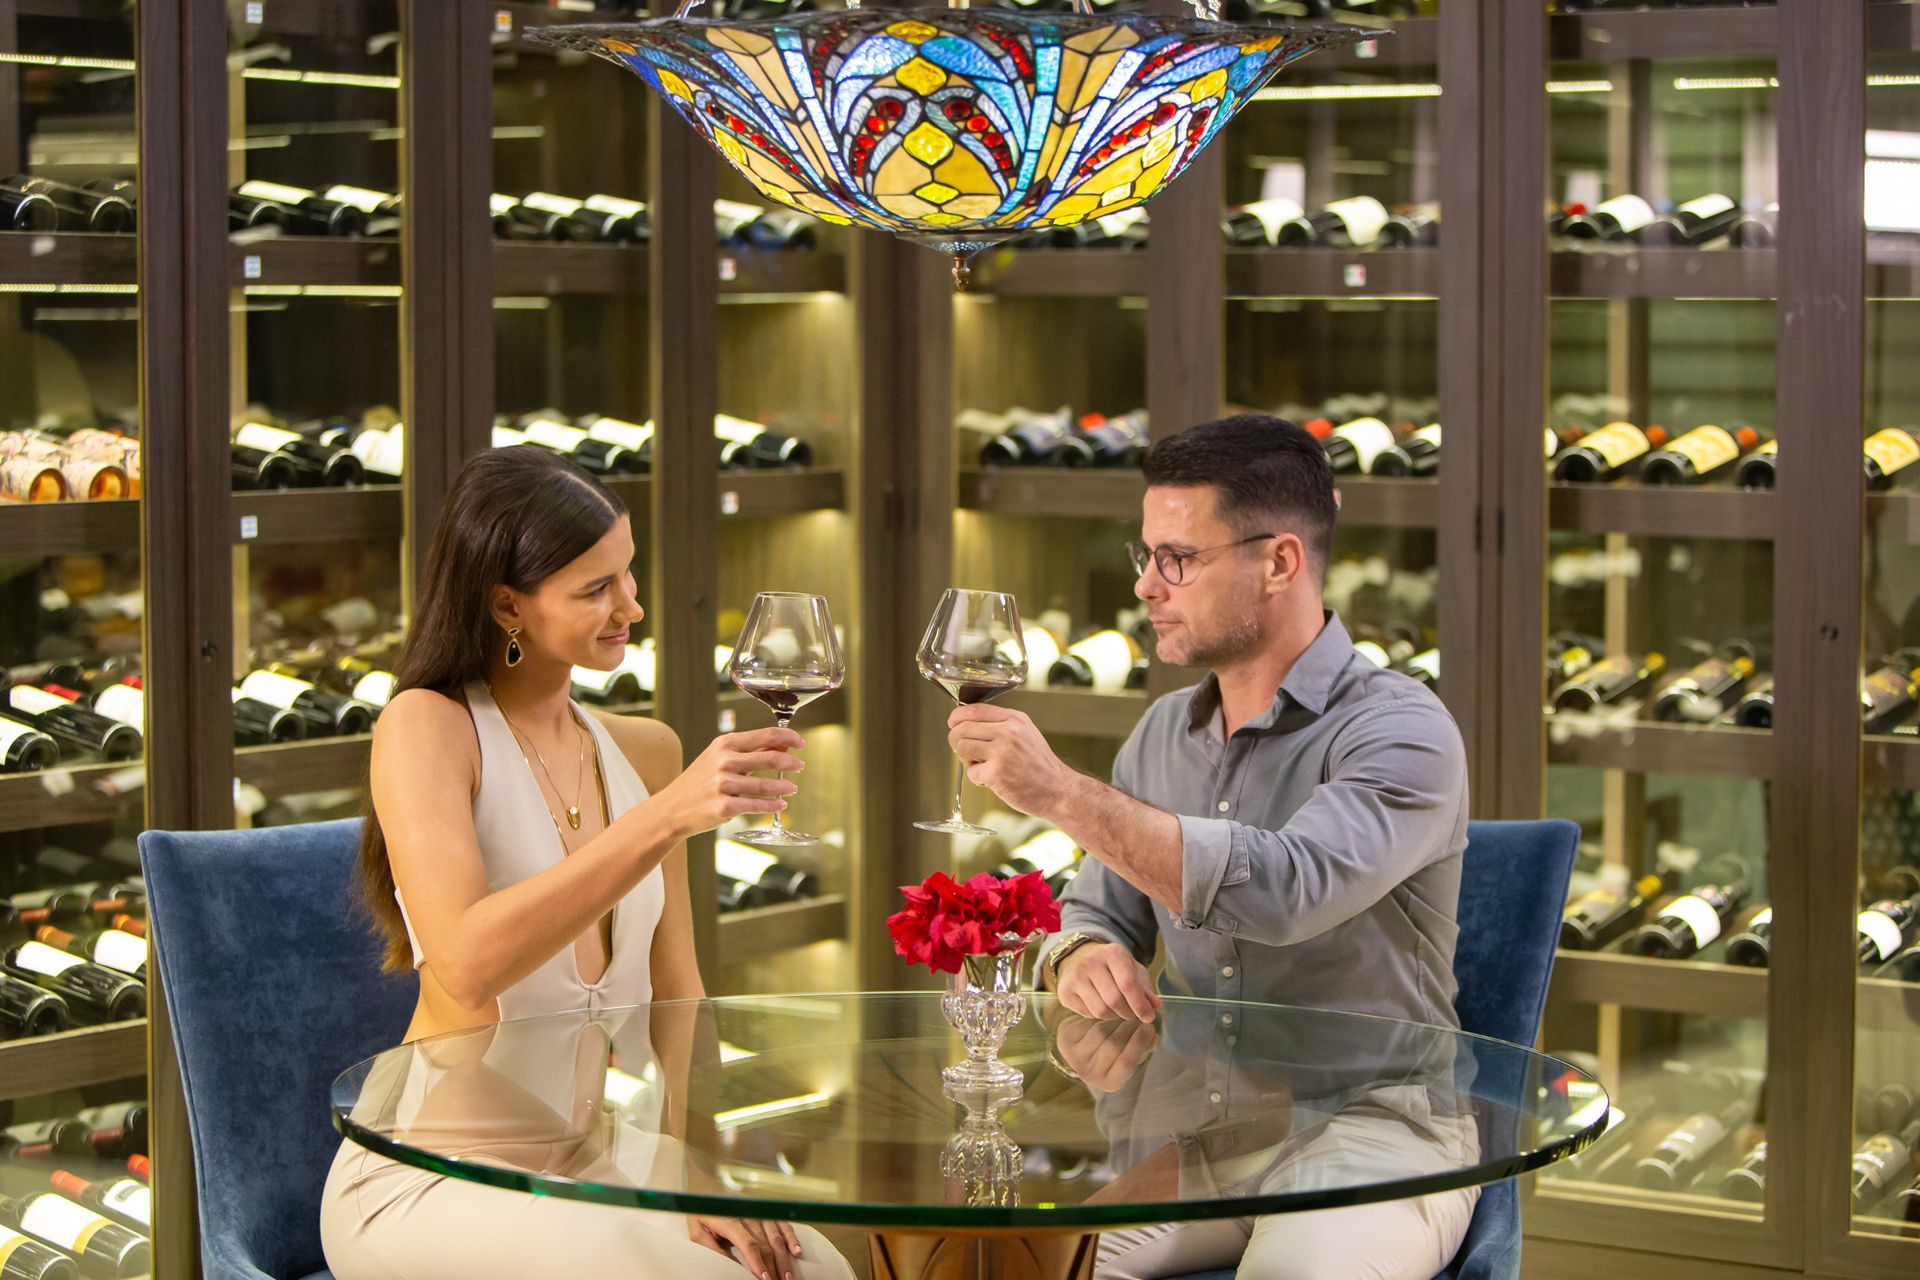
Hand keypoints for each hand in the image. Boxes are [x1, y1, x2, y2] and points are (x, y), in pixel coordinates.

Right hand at [652, 726, 804, 839]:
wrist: (672, 808)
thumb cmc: (699, 781)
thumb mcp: (719, 758)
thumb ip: (749, 752)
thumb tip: (781, 748)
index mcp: (725, 744)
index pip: (765, 735)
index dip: (788, 738)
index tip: (801, 743)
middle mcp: (724, 761)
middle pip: (770, 759)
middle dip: (791, 763)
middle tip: (801, 766)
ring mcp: (723, 785)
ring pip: (766, 786)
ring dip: (784, 787)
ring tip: (792, 788)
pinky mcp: (724, 807)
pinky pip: (756, 806)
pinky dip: (772, 806)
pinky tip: (781, 805)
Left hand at [689, 1215, 802, 1279]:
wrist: (707, 1190)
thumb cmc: (702, 1214)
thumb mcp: (698, 1232)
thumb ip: (712, 1248)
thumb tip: (731, 1265)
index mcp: (730, 1219)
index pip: (748, 1243)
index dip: (758, 1262)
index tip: (764, 1278)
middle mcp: (748, 1214)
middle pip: (765, 1244)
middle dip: (772, 1267)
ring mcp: (760, 1212)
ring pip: (776, 1237)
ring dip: (783, 1258)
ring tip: (787, 1276)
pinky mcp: (766, 1211)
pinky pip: (782, 1225)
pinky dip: (791, 1238)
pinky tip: (796, 1252)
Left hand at [946, 704, 1076, 816]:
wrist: (1059, 790)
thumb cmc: (1039, 766)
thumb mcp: (1026, 733)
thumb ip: (1001, 725)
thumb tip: (967, 722)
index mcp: (1014, 719)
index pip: (974, 709)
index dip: (957, 717)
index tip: (953, 724)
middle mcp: (1008, 732)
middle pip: (961, 729)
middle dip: (956, 741)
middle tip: (965, 752)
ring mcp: (1002, 752)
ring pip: (961, 748)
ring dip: (967, 760)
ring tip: (983, 766)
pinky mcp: (996, 773)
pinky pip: (971, 773)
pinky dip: (978, 779)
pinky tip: (994, 780)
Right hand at [1054, 941, 1160, 1020]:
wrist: (1078, 957)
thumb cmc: (1111, 965)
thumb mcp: (1132, 969)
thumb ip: (1145, 988)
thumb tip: (1155, 1006)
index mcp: (1112, 953)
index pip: (1128, 984)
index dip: (1140, 1004)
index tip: (1149, 1017)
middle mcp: (1091, 962)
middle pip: (1114, 1000)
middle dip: (1128, 1013)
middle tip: (1133, 1015)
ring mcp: (1075, 976)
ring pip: (1100, 1010)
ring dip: (1114, 1016)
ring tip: (1117, 1010)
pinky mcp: (1064, 991)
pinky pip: (1087, 1014)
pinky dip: (1098, 1016)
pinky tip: (1100, 1005)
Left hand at [1054, 1013, 1158, 1091]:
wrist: (1084, 1047)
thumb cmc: (1113, 1052)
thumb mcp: (1130, 1054)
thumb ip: (1144, 1048)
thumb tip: (1155, 1038)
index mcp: (1110, 1082)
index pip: (1126, 1063)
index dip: (1139, 1044)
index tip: (1150, 1027)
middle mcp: (1090, 1075)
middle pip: (1113, 1046)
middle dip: (1129, 1028)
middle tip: (1139, 1015)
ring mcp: (1075, 1059)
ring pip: (1100, 1032)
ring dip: (1115, 1019)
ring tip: (1125, 1012)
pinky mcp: (1065, 1042)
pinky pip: (1087, 1024)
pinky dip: (1099, 1016)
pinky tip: (1107, 1012)